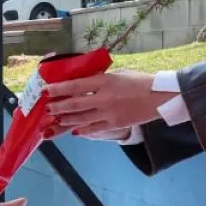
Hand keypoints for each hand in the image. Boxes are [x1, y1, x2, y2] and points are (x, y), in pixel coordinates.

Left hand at [45, 70, 164, 136]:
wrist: (159, 97)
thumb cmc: (139, 81)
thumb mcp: (118, 74)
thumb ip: (100, 79)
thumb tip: (82, 81)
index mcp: (104, 81)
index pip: (75, 85)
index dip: (59, 88)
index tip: (47, 90)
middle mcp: (103, 97)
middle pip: (74, 104)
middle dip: (58, 106)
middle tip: (48, 108)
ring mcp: (108, 112)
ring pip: (81, 118)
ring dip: (67, 119)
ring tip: (58, 119)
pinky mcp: (114, 124)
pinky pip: (94, 128)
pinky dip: (82, 130)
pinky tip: (75, 131)